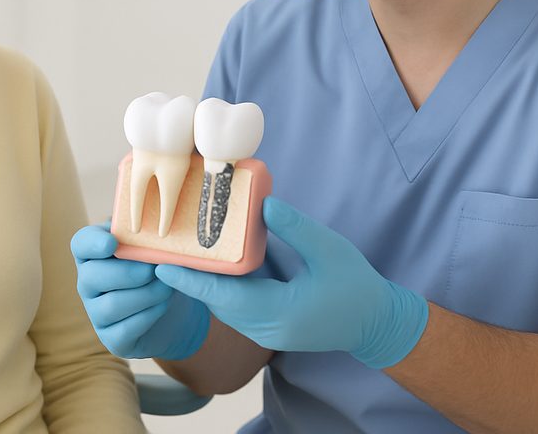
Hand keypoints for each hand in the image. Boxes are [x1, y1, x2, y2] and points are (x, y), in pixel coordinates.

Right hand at [70, 224, 209, 360]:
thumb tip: (154, 220)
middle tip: (154, 269)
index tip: (112, 243)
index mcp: (95, 254)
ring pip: (110, 305)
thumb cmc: (161, 269)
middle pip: (92, 276)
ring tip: (167, 287)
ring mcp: (97, 313)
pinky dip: (148, 315)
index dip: (93, 243)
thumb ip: (147, 233)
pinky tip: (163, 305)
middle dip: (127, 272)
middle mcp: (89, 283)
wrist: (176, 311)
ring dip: (144, 295)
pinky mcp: (112, 339)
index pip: (80, 244)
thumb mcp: (155, 247)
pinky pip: (124, 329)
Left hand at [154, 197, 427, 368]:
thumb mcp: (330, 249)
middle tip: (163, 249)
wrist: (377, 324)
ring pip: (225, 306)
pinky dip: (223, 287)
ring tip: (180, 252)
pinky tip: (214, 262)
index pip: (225, 298)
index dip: (191, 281)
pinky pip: (238, 307)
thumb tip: (263, 205)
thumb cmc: (357, 286)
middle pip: (218, 303)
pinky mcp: (270, 327)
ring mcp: (268, 332)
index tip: (160, 266)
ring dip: (205, 283)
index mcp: (280, 313)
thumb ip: (297, 228)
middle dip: (190, 278)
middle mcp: (267, 329)